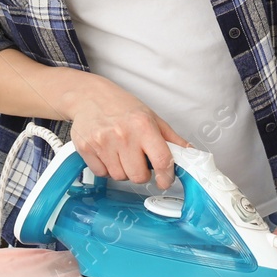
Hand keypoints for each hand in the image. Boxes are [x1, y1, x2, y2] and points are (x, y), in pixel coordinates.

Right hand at [67, 75, 188, 189]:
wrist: (89, 96)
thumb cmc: (122, 106)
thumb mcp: (151, 117)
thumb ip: (172, 139)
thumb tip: (190, 154)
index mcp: (143, 125)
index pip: (162, 160)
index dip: (167, 176)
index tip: (165, 180)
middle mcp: (123, 134)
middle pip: (138, 176)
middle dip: (141, 173)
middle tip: (138, 160)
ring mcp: (103, 142)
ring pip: (119, 177)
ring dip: (123, 170)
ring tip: (120, 152)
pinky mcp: (86, 149)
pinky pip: (102, 174)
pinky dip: (106, 168)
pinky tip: (107, 152)